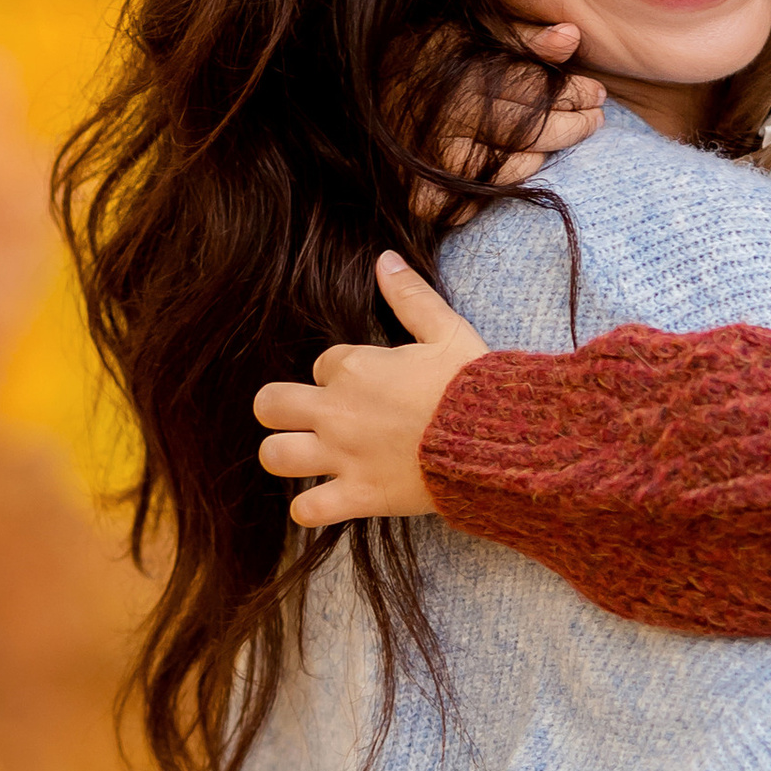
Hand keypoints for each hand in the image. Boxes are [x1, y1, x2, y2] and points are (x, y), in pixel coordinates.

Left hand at [253, 255, 486, 525]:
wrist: (500, 439)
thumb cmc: (474, 384)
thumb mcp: (446, 330)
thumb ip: (410, 295)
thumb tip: (384, 259)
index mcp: (356, 368)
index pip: (322, 364)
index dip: (340, 374)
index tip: (370, 385)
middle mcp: (339, 411)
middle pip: (270, 404)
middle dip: (281, 408)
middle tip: (307, 416)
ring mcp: (344, 456)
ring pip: (275, 455)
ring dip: (286, 454)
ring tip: (306, 457)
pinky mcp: (359, 496)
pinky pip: (308, 511)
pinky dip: (311, 509)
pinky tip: (327, 500)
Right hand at [415, 22, 602, 221]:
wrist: (358, 87)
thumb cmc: (421, 53)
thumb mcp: (469, 32)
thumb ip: (521, 37)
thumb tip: (572, 37)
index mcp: (461, 74)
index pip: (536, 88)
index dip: (574, 93)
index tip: (597, 94)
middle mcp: (447, 117)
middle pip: (531, 130)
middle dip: (573, 125)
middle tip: (595, 119)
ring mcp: (433, 157)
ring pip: (509, 169)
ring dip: (539, 158)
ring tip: (554, 145)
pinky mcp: (420, 190)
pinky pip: (472, 203)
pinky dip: (492, 192)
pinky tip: (509, 172)